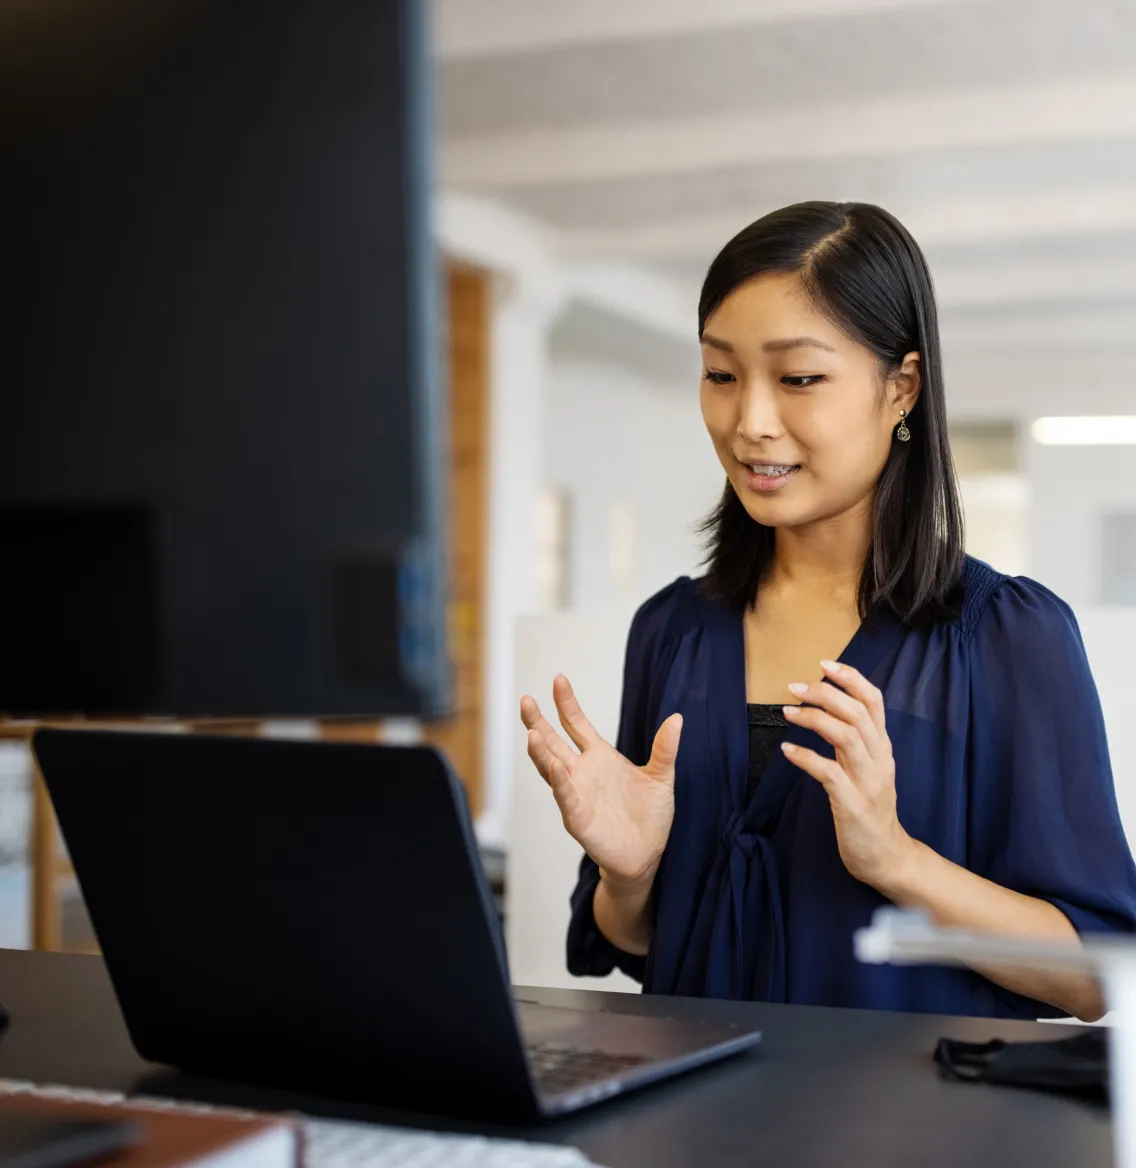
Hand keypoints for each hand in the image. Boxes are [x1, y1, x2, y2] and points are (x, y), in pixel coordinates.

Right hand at [520, 675, 681, 888]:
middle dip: (538, 722)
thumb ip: (665, 748)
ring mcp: (576, 794)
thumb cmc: (650, 816)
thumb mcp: (661, 777)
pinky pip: (565, 797)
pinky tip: (556, 767)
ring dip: (541, 751)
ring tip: (532, 732)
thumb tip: (677, 717)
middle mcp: (582, 772)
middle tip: (526, 700)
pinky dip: (560, 783)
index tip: (559, 679)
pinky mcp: (578, 818)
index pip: (576, 724)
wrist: (647, 855)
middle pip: (552, 742)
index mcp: (599, 757)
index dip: (567, 703)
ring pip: (551, 768)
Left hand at [780, 660, 915, 892]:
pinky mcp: (852, 804)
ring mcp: (868, 782)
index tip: (824, 664)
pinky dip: (806, 757)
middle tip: (794, 687)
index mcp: (882, 747)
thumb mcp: (867, 767)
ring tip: (788, 711)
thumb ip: (853, 739)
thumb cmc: (870, 808)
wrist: (887, 856)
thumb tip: (827, 707)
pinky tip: (787, 750)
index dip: (850, 678)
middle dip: (825, 693)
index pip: (874, 701)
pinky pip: (829, 773)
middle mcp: (879, 759)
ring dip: (814, 719)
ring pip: (846, 736)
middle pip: (857, 712)